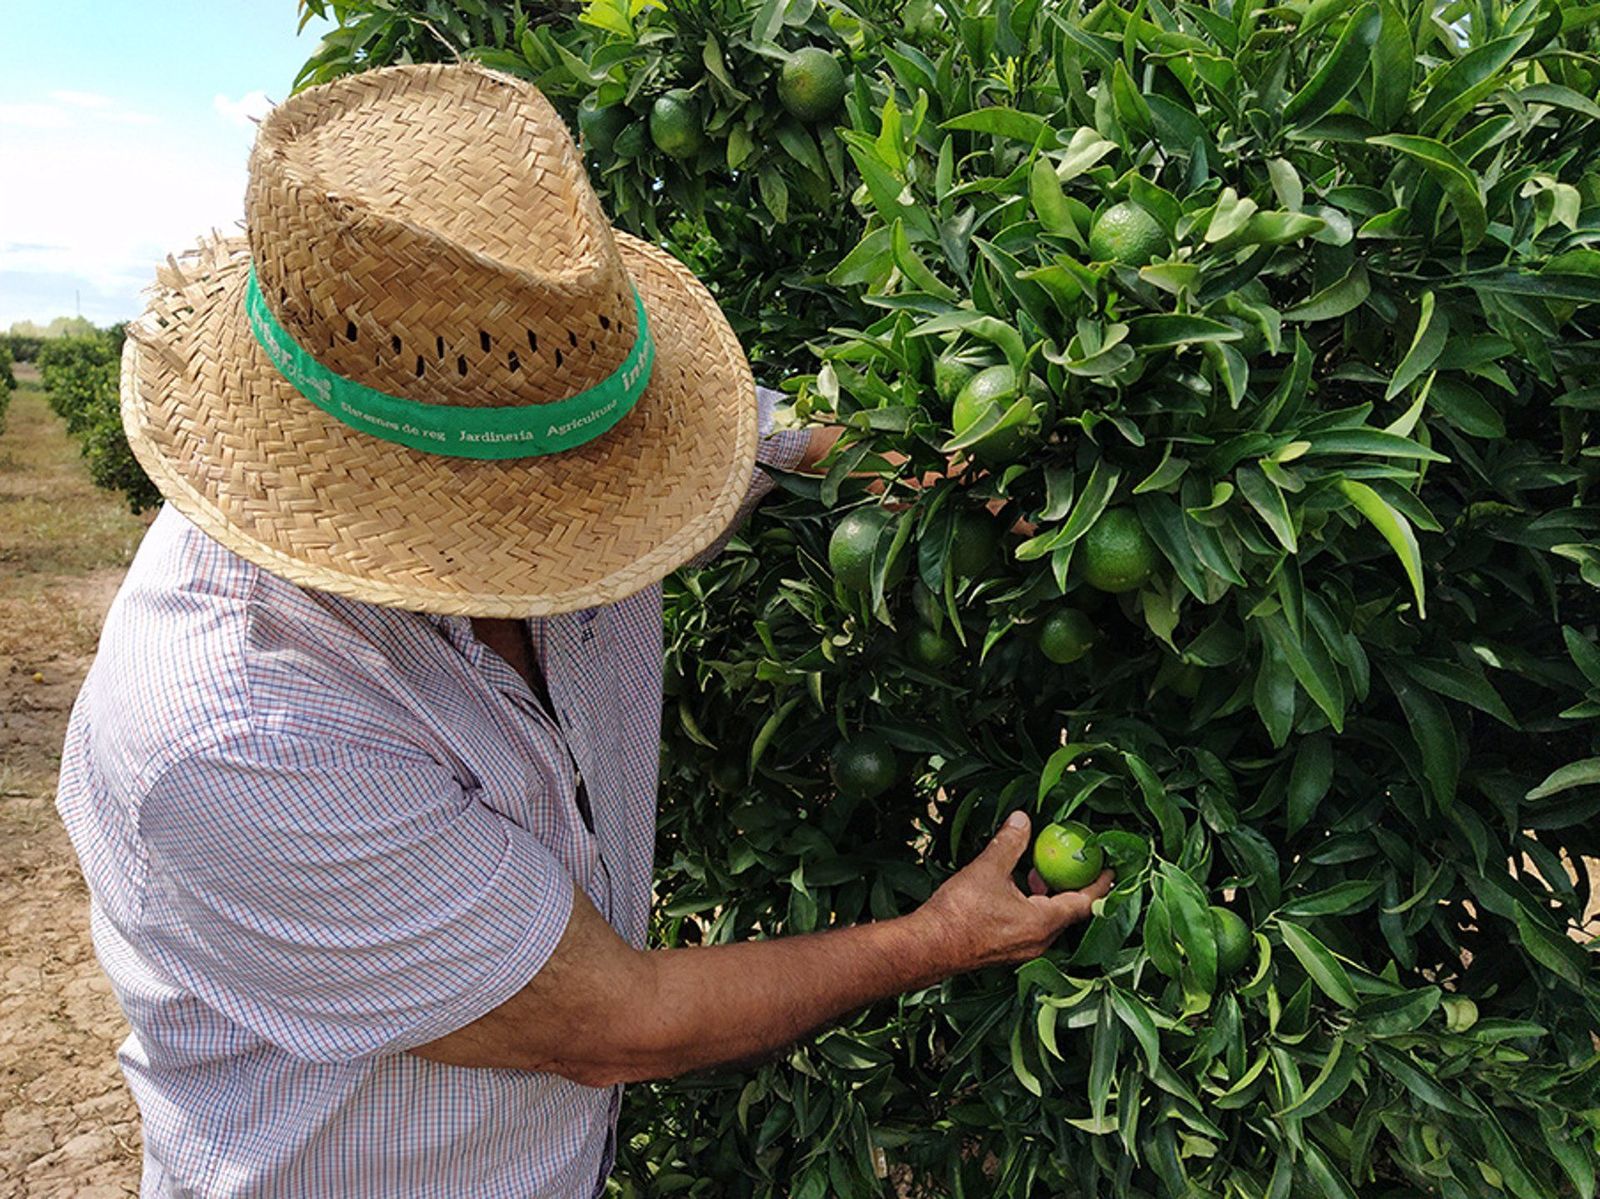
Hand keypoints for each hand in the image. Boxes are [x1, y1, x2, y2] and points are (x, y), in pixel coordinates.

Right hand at [916, 811, 1112, 972]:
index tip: (1109, 868)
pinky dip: (1032, 906)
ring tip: (1036, 872)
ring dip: (1048, 895)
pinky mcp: (1006, 951)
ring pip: (1048, 920)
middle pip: (1068, 913)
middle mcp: (1039, 941)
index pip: (1084, 903)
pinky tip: (1013, 889)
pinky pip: (1031, 926)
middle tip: (1071, 863)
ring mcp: (1022, 949)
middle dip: (1071, 886)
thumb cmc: (960, 913)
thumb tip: (1022, 820)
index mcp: (1043, 922)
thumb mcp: (988, 869)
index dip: (1099, 884)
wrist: (928, 946)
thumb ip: (1009, 843)